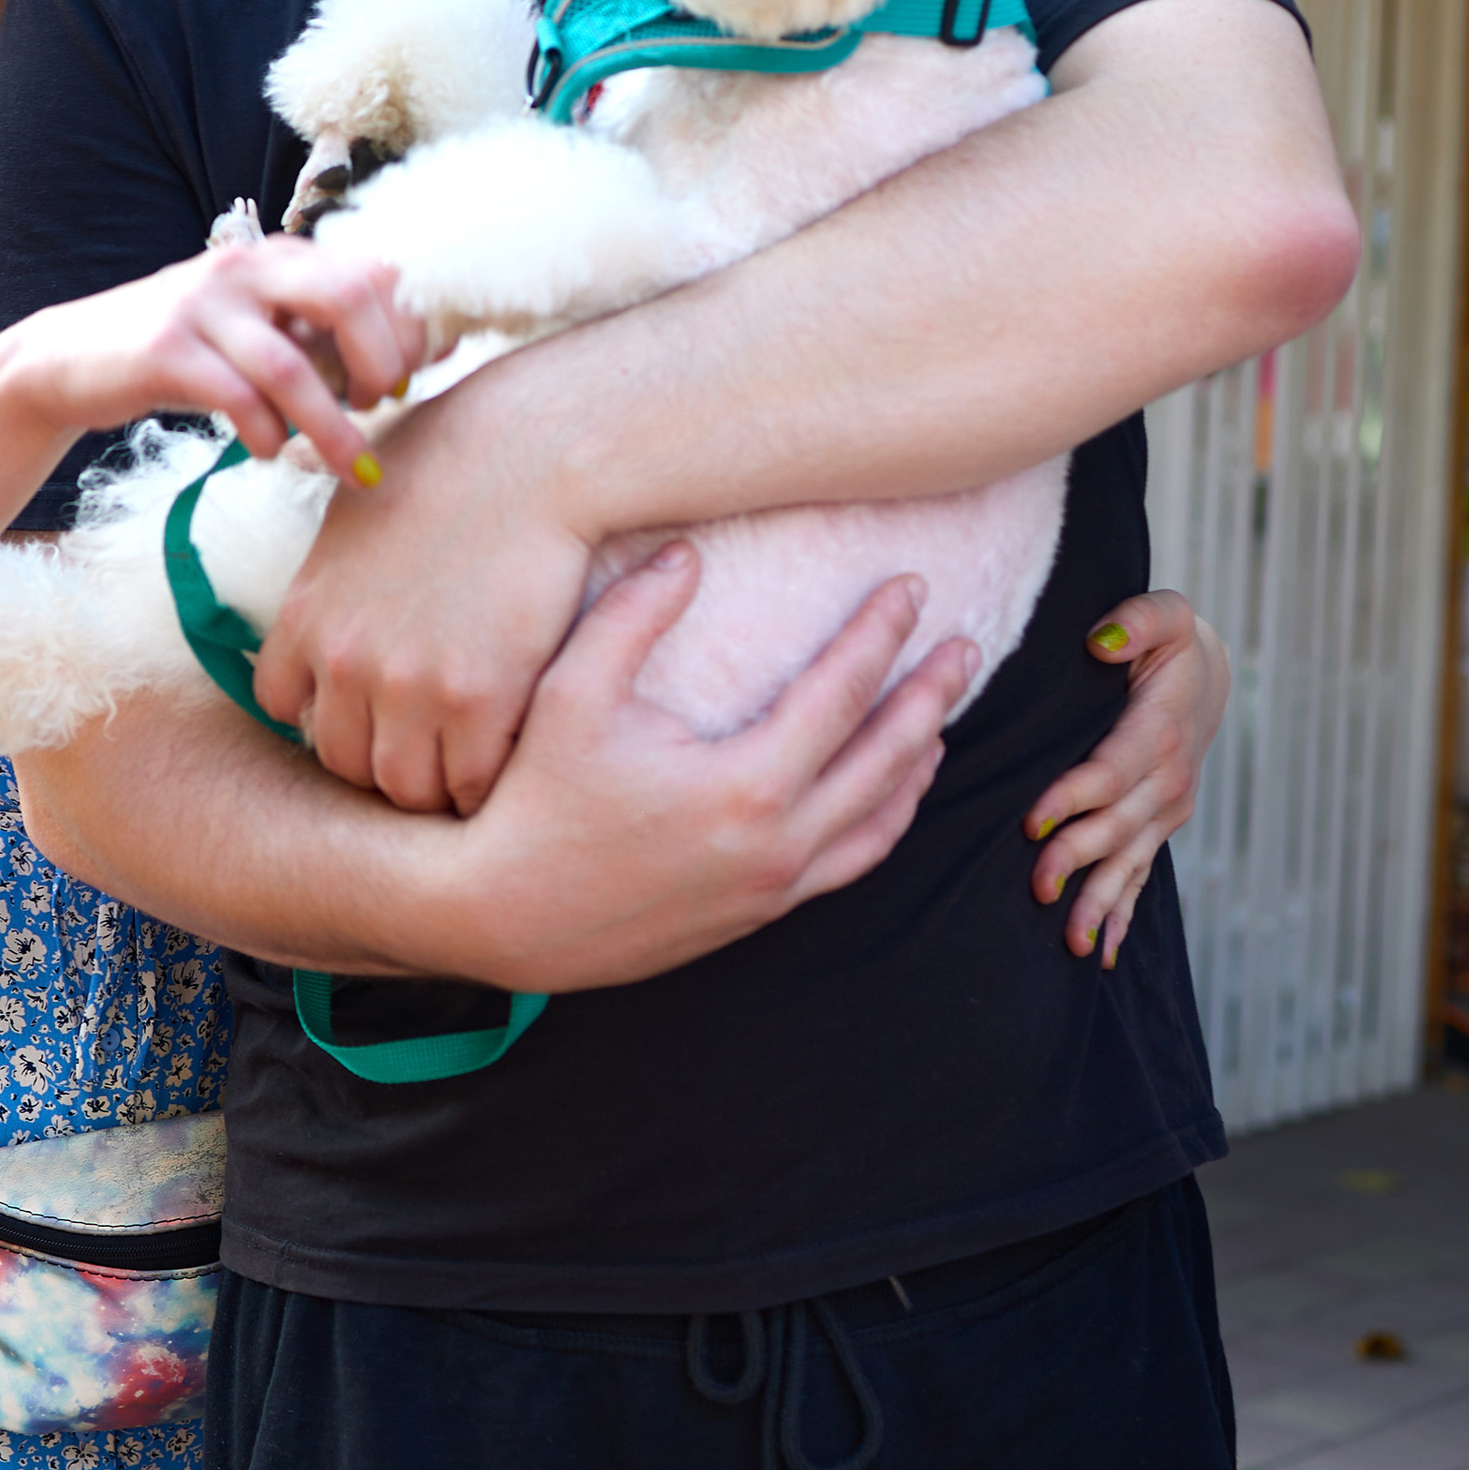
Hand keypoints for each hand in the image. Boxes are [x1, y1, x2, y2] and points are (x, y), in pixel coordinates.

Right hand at [21, 239, 420, 492]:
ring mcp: (202, 305)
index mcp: (279, 256)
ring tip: (354, 468)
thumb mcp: (258, 329)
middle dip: (381, 360)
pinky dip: (269, 435)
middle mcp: (245, 266)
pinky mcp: (165, 350)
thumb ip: (324, 335)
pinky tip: (272, 451)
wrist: (69, 360)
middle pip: (346, 295)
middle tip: (382, 406)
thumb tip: (422, 356)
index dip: (410, 326)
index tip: (419, 375)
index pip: (373, 270)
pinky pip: (238, 398)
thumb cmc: (187, 354)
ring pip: (292, 366)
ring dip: (333, 427)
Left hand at [256, 373, 590, 812]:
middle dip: (383, 757)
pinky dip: (487, 782)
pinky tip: (510, 757)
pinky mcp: (476, 699)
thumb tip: (331, 574)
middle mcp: (343, 659)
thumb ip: (334, 562)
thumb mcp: (356, 500)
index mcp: (306, 613)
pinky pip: (470, 783)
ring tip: (470, 762)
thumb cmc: (454, 457)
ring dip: (436, 783)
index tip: (370, 705)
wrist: (530, 451)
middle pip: (344, 759)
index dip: (330, 710)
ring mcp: (406, 685)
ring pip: (404, 785)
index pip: (282, 705)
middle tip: (431, 745)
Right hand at [435, 548, 979, 994]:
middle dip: (932, 696)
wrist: (504, 917)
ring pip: (881, 822)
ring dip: (917, 765)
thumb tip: (688, 551)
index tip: (913, 587)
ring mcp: (773, 886)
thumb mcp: (570, 692)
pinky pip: (848, 865)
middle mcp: (778, 842)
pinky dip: (883, 822)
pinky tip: (885, 795)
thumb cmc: (533, 798)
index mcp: (746, 783)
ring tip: (937, 721)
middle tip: (964, 649)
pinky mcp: (758, 915)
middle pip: (888, 757)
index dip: (883, 633)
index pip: (843, 692)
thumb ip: (633, 615)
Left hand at [1023, 589, 1227, 967]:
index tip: (1033, 824)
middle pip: (1116, 826)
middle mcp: (1169, 777)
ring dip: (1101, 902)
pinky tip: (1100, 953)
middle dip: (1078, 859)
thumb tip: (1100, 640)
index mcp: (1159, 730)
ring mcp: (1167, 808)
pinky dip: (1122, 915)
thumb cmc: (1169, 640)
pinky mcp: (1160, 826)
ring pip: (1128, 861)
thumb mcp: (1164, 613)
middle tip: (1038, 886)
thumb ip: (1137, 619)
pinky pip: (1140, 875)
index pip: (1111, 771)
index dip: (1073, 799)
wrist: (1206, 673)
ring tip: (1072, 942)